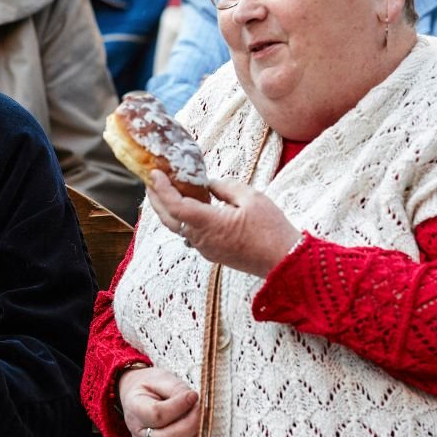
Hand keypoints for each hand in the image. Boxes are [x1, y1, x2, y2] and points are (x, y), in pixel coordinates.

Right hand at [118, 366, 199, 436]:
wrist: (139, 396)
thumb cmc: (153, 386)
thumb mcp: (162, 379)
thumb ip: (177, 390)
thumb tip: (195, 402)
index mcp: (135, 407)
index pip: (157, 414)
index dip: (179, 406)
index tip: (193, 395)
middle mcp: (139, 432)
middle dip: (190, 426)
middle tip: (202, 411)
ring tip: (201, 425)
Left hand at [146, 170, 300, 277]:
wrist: (285, 262)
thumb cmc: (272, 230)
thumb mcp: (251, 198)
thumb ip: (225, 187)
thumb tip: (208, 184)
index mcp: (210, 224)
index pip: (176, 206)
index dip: (162, 189)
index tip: (155, 174)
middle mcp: (202, 239)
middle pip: (169, 219)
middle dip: (156, 199)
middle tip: (151, 180)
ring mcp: (206, 249)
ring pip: (178, 227)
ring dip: (168, 209)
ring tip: (164, 190)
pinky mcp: (213, 253)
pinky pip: (191, 233)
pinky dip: (183, 218)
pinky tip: (186, 205)